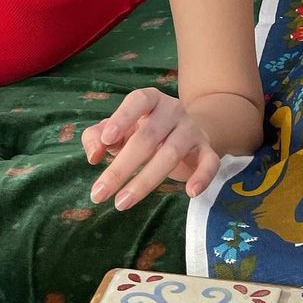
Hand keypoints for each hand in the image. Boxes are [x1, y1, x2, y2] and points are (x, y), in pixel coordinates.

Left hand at [81, 87, 221, 210]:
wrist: (189, 131)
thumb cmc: (144, 130)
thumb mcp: (119, 129)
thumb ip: (97, 137)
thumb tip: (93, 156)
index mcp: (150, 100)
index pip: (137, 101)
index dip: (122, 118)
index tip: (106, 140)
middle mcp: (172, 110)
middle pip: (147, 137)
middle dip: (121, 167)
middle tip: (100, 193)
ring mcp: (191, 129)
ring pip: (171, 153)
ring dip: (145, 181)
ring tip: (122, 203)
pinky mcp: (207, 149)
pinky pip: (209, 162)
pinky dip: (203, 176)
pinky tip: (190, 192)